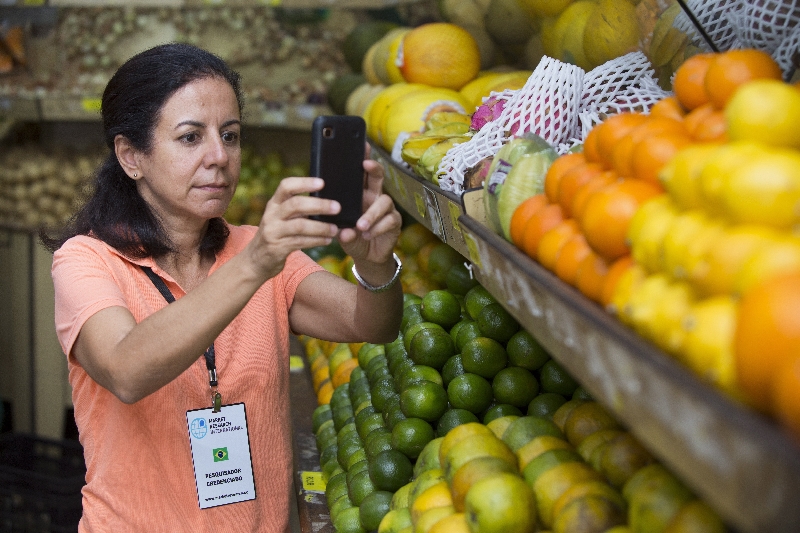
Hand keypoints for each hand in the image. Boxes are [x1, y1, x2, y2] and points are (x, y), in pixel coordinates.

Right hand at [245, 176, 339, 279]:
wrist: (257, 259)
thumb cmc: (278, 234)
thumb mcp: (281, 218)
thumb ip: (298, 209)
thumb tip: (328, 202)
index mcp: (274, 203)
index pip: (286, 186)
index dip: (304, 183)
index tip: (322, 183)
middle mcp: (272, 215)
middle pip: (295, 204)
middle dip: (319, 205)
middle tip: (337, 207)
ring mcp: (273, 232)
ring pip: (300, 226)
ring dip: (320, 227)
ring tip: (334, 229)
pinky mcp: (277, 248)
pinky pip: (300, 242)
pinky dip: (316, 240)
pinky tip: (327, 240)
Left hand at [339, 147, 401, 267]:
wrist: (367, 256)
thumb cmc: (352, 238)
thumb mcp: (342, 232)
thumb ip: (342, 231)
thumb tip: (345, 232)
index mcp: (359, 194)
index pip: (361, 174)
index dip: (363, 159)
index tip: (362, 147)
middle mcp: (374, 197)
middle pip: (377, 177)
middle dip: (374, 168)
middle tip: (367, 164)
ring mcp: (386, 208)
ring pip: (384, 201)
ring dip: (372, 213)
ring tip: (360, 226)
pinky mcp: (395, 221)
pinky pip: (389, 220)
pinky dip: (378, 227)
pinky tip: (368, 235)